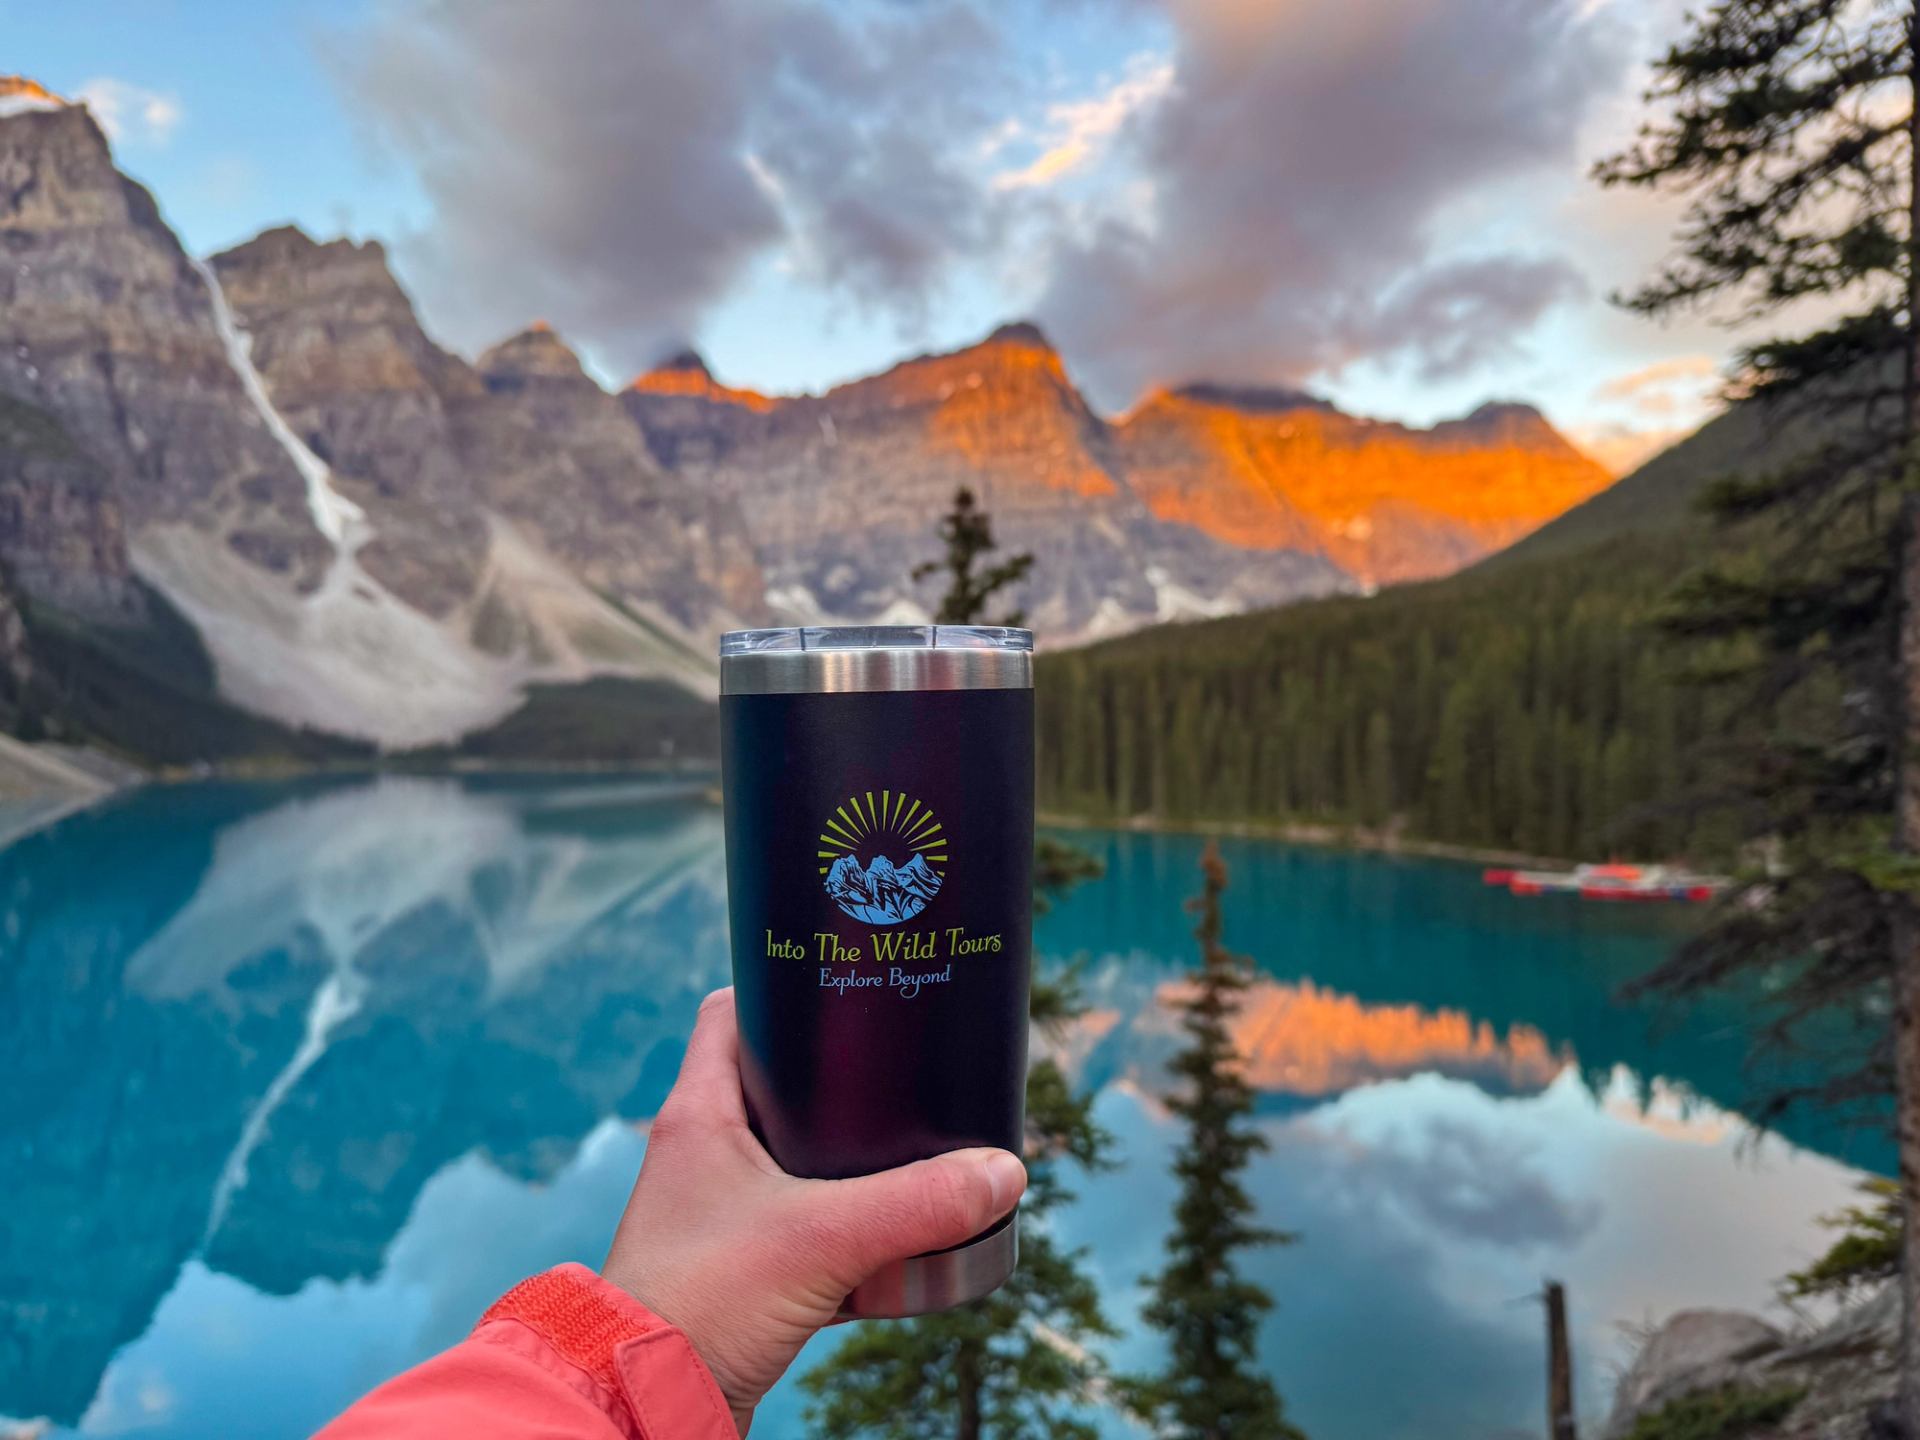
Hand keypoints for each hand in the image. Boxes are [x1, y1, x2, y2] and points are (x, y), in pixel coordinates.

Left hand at [602, 987, 1026, 1434]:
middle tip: (901, 1069)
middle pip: (776, 1084)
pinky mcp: (739, 1270)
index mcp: (700, 1115)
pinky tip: (894, 1236)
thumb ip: (917, 1202)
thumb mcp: (821, 1240)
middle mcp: (704, 1155)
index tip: (846, 984)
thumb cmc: (701, 1304)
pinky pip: (803, 1228)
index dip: (783, 988)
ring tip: (913, 1146)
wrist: (646, 1404)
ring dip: (848, 1159)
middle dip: (840, 1081)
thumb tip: (1003, 1171)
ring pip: (795, 1161)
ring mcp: (719, 1214)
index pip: (732, 1012)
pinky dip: (847, 1227)